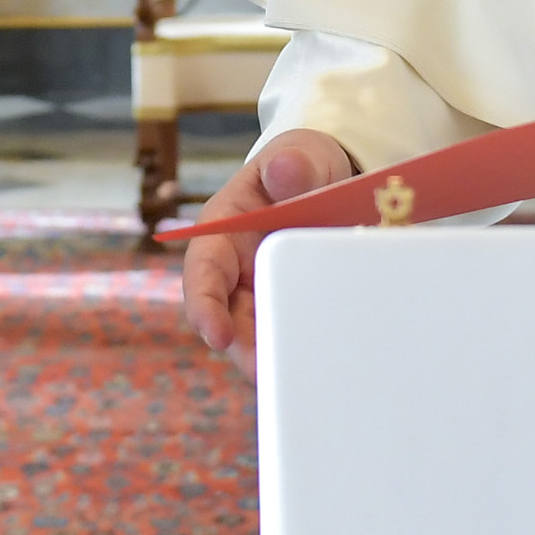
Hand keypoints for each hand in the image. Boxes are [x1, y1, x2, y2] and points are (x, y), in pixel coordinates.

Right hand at [180, 127, 354, 375]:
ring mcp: (262, 291)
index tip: (216, 335)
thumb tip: (283, 170)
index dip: (205, 306)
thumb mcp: (300, 156)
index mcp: (223, 231)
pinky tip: (322, 367)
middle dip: (244, 349)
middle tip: (266, 374)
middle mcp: (236, 269)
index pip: (204, 271)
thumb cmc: (302, 165)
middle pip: (230, 318)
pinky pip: (291, 332)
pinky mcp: (291, 304)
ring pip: (259, 335)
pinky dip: (301, 350)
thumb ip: (292, 164)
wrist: (329, 179)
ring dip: (273, 357)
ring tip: (297, 378)